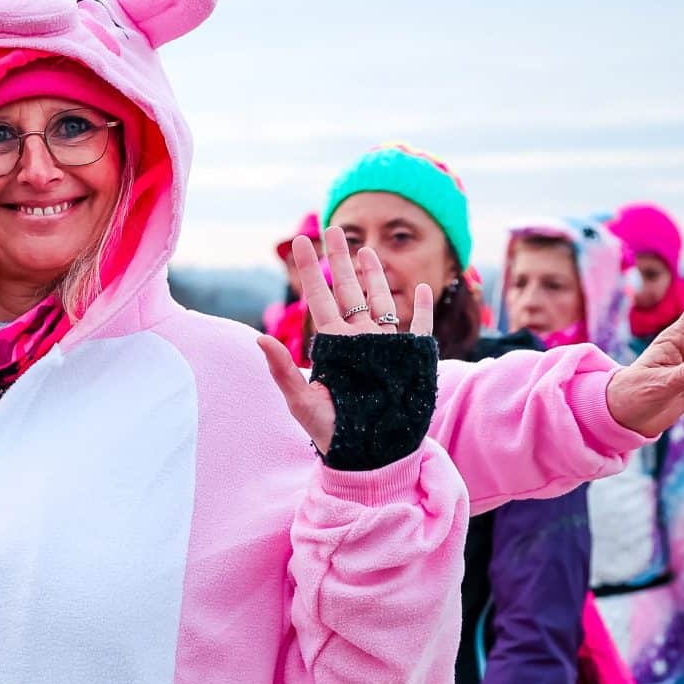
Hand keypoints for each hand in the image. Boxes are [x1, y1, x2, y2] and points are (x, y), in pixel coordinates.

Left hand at [256, 233, 435, 454]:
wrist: (368, 455)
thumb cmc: (331, 432)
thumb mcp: (302, 402)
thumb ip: (283, 370)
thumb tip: (259, 339)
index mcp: (332, 345)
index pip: (319, 298)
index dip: (311, 270)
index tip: (300, 241)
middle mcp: (358, 340)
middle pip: (348, 290)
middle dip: (340, 259)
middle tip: (333, 228)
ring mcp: (385, 347)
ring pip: (380, 301)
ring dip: (375, 276)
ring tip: (366, 250)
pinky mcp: (411, 359)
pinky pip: (417, 328)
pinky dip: (421, 309)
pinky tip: (423, 288)